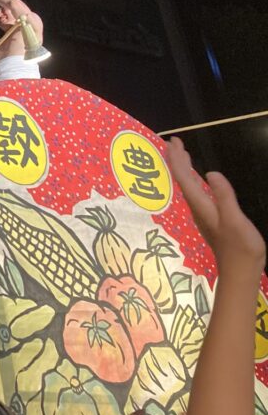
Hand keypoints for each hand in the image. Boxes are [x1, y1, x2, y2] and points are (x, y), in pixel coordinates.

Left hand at [165, 138, 264, 278]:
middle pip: (182, 180)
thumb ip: (224, 197)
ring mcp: (202, 214)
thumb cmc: (240, 247)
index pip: (184, 177)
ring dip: (183, 169)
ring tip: (182, 155)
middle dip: (177, 160)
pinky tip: (196, 180)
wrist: (240, 271)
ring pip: (188, 186)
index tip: (173, 142)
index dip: (177, 159)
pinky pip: (195, 193)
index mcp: (202, 205)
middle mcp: (197, 208)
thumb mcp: (235, 220)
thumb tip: (210, 173)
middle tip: (173, 143)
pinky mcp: (209, 219)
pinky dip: (193, 181)